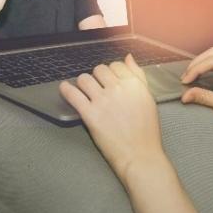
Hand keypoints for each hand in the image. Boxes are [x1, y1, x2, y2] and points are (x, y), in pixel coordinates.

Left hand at [59, 54, 163, 177]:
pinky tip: (64, 88)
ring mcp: (103, 100)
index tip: (108, 80)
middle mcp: (118, 88)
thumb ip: (138, 76)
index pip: (116, 65)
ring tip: (84, 91)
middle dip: (97, 77)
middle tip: (97, 87)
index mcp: (134, 84)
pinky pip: (73, 95)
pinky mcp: (90, 114)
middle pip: (99, 70)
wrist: (140, 155)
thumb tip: (128, 57)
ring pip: (85, 79)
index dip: (111, 72)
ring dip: (83, 83)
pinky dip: (66, 89)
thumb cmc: (147, 130)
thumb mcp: (148, 99)